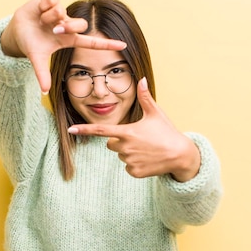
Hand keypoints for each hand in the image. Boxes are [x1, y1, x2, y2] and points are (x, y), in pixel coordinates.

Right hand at [0, 0, 126, 93]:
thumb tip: (44, 92)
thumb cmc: (31, 44)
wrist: (16, 30)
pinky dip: (43, 7)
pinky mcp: (51, 0)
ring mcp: (61, 12)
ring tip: (41, 22)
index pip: (92, 43)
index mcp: (69, 39)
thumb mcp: (37, 58)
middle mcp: (68, 25)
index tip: (124, 45)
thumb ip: (42, 74)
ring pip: (62, 12)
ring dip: (48, 18)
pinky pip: (52, 1)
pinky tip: (38, 11)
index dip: (107, 44)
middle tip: (54, 31)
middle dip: (67, 27)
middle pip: (80, 24)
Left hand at [68, 78, 201, 181]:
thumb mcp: (155, 113)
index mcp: (127, 132)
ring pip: (121, 156)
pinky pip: (128, 167)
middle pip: (111, 144)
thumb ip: (145, 97)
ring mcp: (129, 161)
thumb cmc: (167, 132)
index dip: (84, 129)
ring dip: (129, 153)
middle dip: (120, 141)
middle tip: (138, 139)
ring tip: (147, 149)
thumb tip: (142, 79)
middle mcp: (125, 148)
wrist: (180, 155)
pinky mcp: (135, 172)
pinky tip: (148, 160)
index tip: (70, 129)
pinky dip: (136, 164)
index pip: (101, 131)